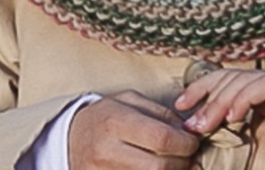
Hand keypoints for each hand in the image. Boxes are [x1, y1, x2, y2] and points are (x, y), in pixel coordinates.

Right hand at [69, 90, 200, 169]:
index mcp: (116, 122)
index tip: (194, 142)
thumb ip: (161, 114)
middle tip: (192, 158)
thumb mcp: (130, 101)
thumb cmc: (106, 116)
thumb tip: (188, 131)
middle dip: (183, 164)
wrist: (70, 138)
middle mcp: (106, 151)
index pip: (161, 138)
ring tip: (179, 166)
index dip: (185, 143)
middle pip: (158, 166)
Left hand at [175, 67, 264, 169]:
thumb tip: (190, 125)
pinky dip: (244, 98)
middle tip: (194, 123)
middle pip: (237, 75)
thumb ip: (221, 133)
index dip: (204, 86)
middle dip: (209, 97)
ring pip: (249, 78)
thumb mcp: (243, 147)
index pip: (232, 76)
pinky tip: (232, 117)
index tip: (182, 105)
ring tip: (207, 124)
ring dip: (222, 100)